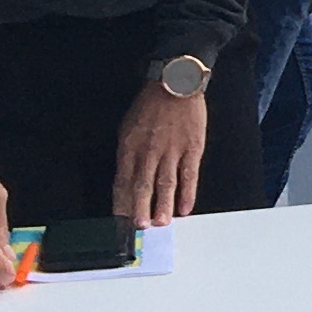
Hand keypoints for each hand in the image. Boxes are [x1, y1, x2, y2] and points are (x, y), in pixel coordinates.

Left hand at [114, 87, 206, 226]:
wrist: (175, 84)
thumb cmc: (150, 105)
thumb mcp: (128, 127)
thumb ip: (128, 154)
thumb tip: (127, 179)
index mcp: (130, 147)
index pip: (122, 181)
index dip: (121, 203)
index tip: (120, 221)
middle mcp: (149, 152)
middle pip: (142, 186)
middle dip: (140, 209)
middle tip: (140, 227)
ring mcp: (171, 151)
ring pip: (165, 184)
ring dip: (163, 206)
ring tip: (161, 222)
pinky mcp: (192, 148)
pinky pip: (189, 175)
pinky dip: (187, 193)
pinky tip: (185, 207)